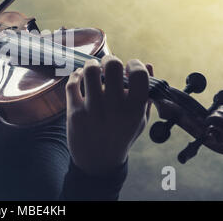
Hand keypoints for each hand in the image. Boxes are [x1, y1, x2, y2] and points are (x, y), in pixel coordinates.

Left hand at [65, 55, 152, 175]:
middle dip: (110, 59)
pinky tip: (80, 77)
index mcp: (134, 109)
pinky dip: (76, 75)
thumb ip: (146, 93)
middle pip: (112, 66)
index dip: (135, 64)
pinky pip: (72, 83)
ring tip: (93, 68)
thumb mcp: (139, 119)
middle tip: (108, 64)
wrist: (98, 162)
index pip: (139, 74)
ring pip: (89, 71)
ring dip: (91, 64)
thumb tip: (150, 65)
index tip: (129, 66)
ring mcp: (93, 110)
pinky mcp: (74, 113)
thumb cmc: (122, 135)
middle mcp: (115, 109)